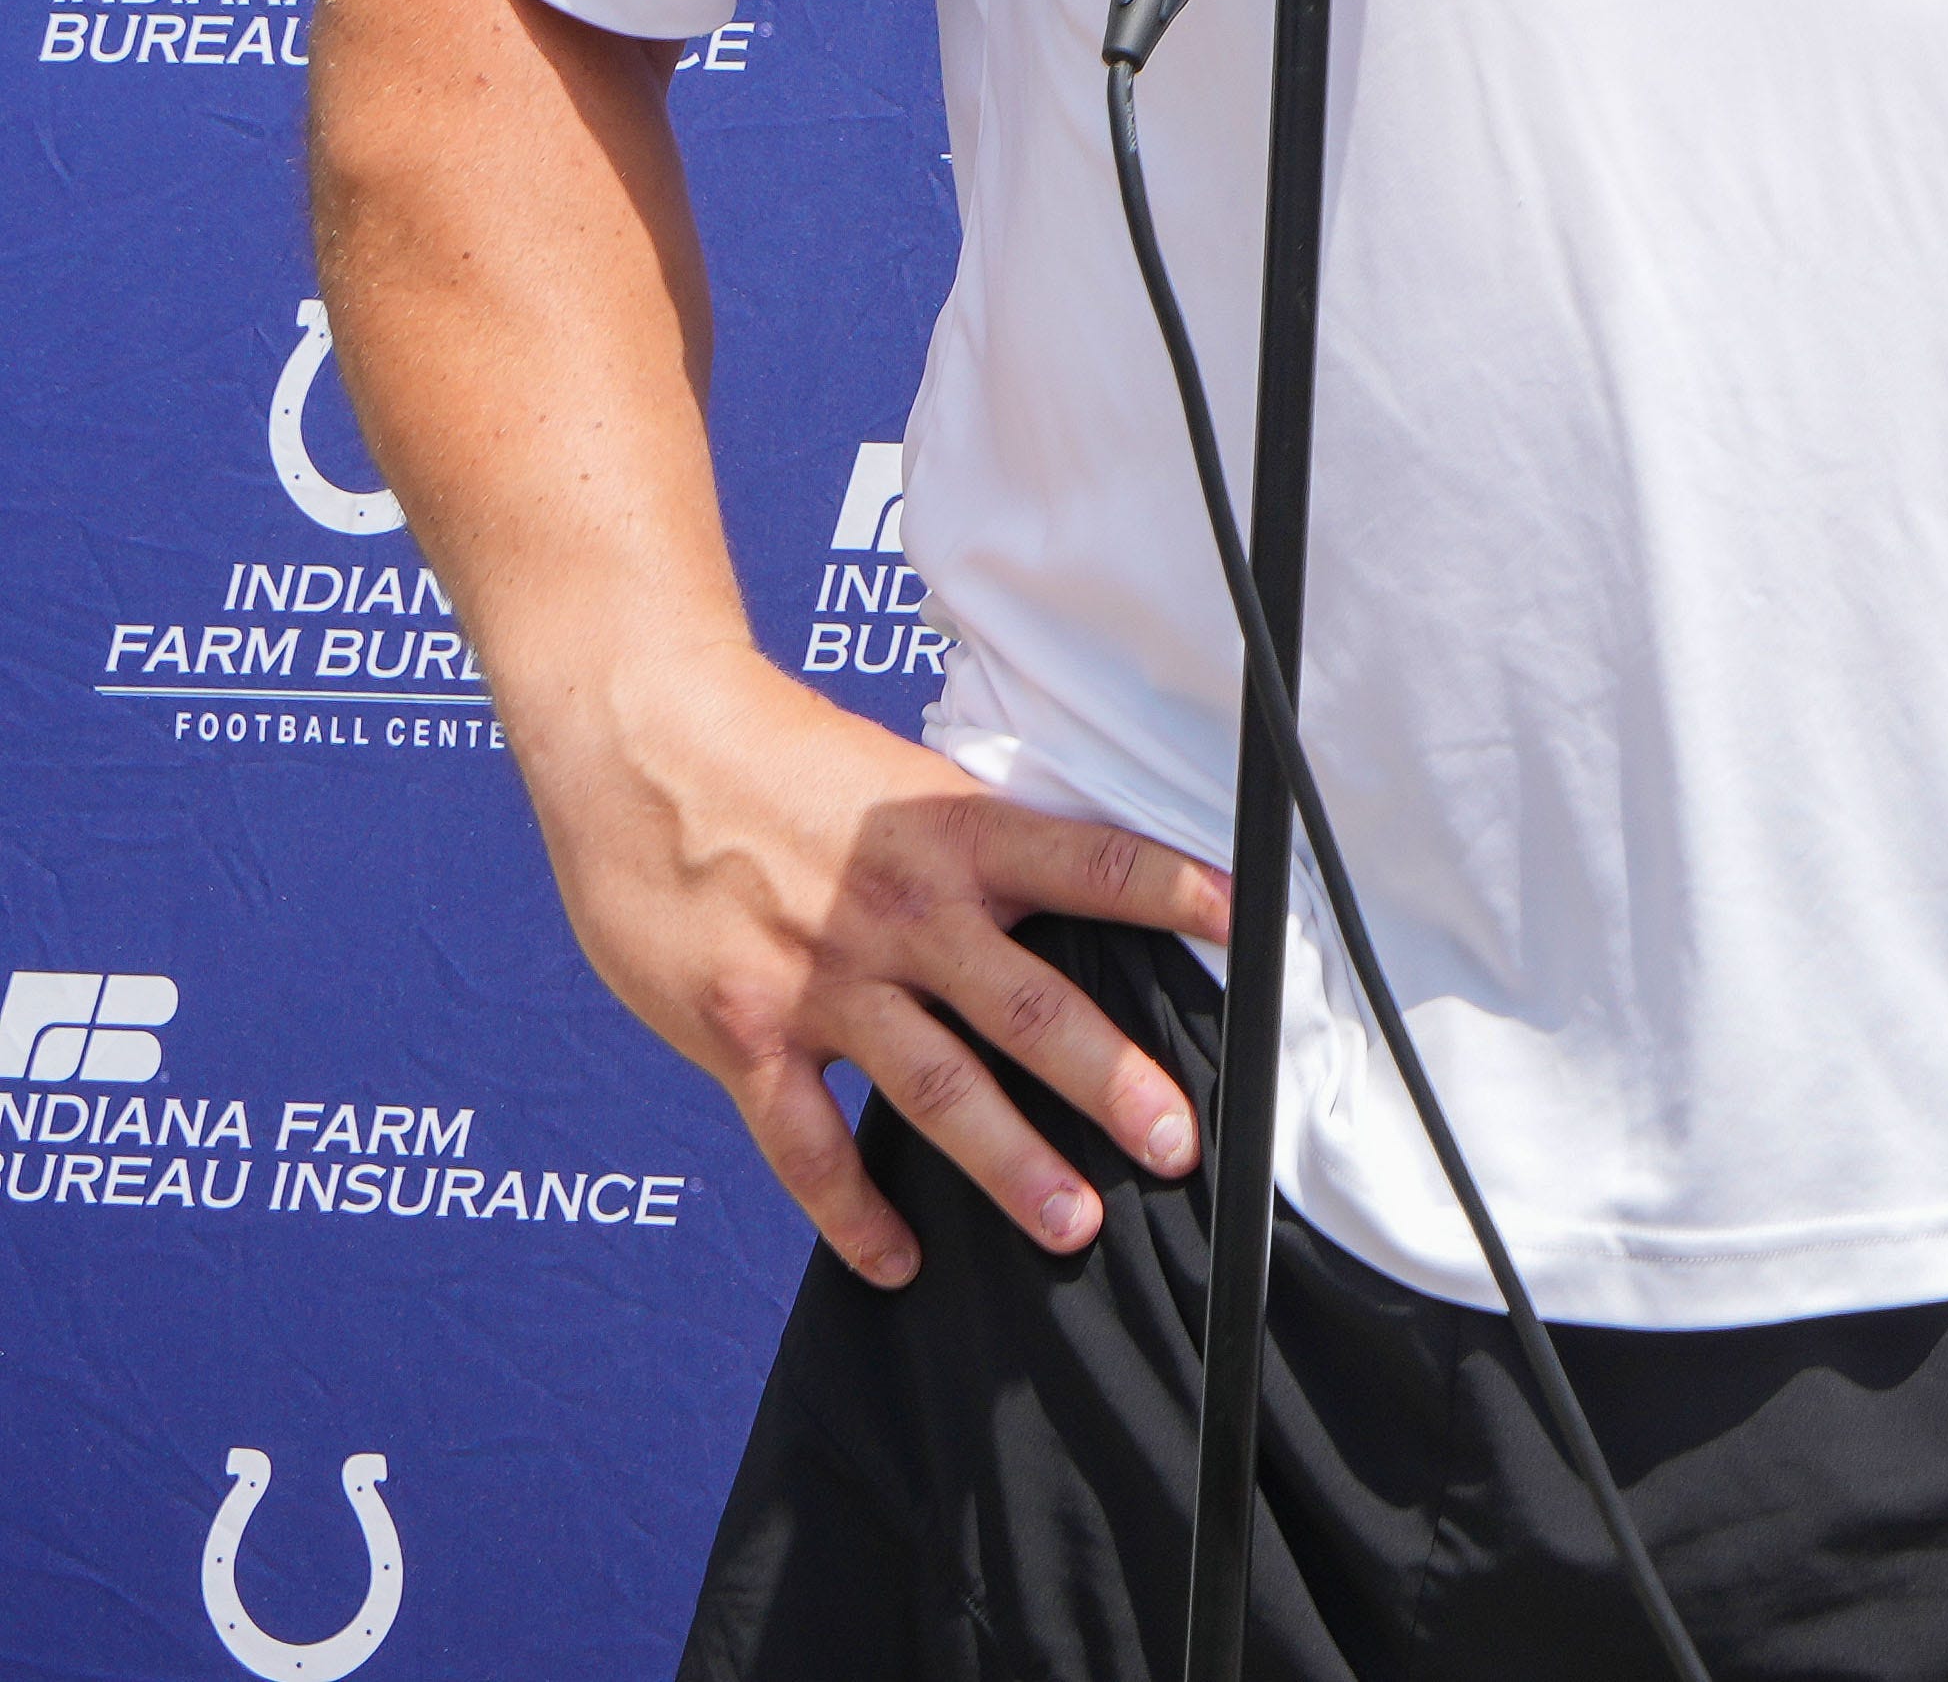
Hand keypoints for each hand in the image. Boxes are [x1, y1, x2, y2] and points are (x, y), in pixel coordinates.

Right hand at [526, 645, 1221, 1285]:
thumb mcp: (902, 784)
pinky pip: (806, 1141)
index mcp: (956, 834)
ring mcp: (822, 979)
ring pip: (934, 1089)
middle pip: (1029, 1008)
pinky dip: (853, 1211)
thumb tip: (1067, 902)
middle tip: (1176, 1144)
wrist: (643, 742)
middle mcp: (904, 912)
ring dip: (1009, 1165)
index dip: (1177, 893)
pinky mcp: (743, 1032)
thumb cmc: (781, 760)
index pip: (1092, 864)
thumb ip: (976, 851)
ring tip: (1074, 1225)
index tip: (1250, 929)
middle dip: (1110, 1083)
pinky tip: (899, 1259)